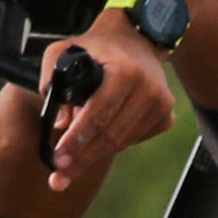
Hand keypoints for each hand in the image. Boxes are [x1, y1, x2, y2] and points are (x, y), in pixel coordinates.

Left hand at [38, 14, 173, 193]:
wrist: (137, 37)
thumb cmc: (95, 47)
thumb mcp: (62, 51)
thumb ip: (51, 81)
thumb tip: (60, 122)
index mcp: (125, 71)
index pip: (98, 115)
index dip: (76, 140)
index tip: (57, 160)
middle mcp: (148, 88)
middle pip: (111, 136)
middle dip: (81, 160)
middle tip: (58, 179)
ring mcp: (161, 103)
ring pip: (122, 143)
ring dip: (95, 154)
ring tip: (71, 160)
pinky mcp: (166, 115)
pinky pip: (134, 140)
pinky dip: (114, 144)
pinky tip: (99, 138)